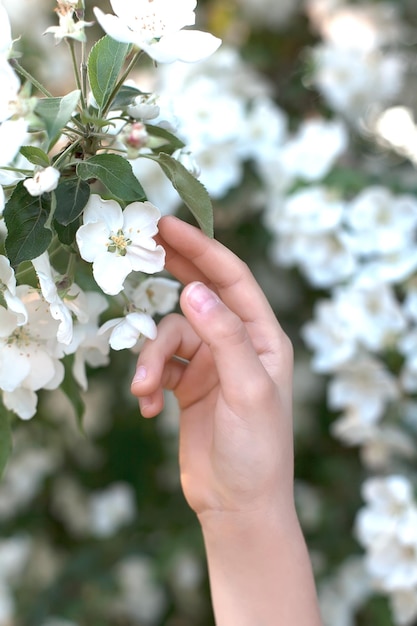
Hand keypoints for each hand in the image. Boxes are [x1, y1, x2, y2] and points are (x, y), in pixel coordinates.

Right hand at [131, 215, 293, 521]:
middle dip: (172, 272)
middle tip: (142, 246)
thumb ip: (223, 338)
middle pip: (200, 293)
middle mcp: (238, 343)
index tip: (166, 226)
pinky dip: (147, 381)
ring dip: (150, 359)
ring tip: (144, 390)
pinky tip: (147, 408)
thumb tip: (193, 291)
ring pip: (168, 337)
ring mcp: (210, 363)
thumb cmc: (257, 450)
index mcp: (264, 336)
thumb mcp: (248, 390)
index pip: (231, 279)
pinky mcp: (187, 386)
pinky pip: (158, 366)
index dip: (200, 249)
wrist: (238, 504)